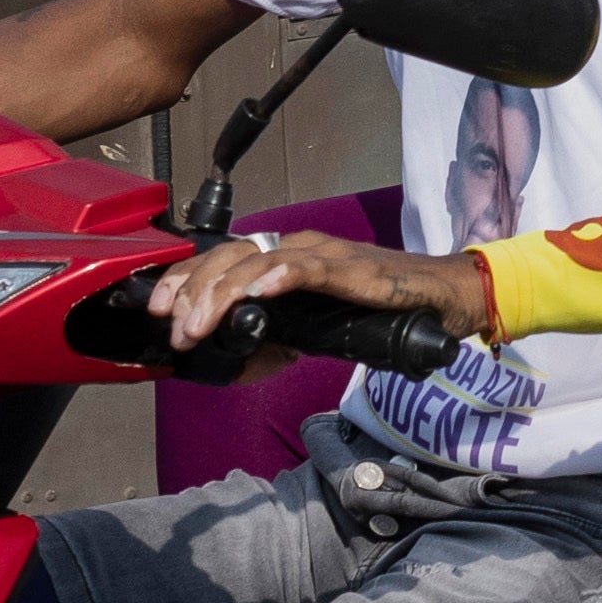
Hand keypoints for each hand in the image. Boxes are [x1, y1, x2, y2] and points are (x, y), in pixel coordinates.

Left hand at [149, 229, 488, 354]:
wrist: (442, 297)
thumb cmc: (384, 309)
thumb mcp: (320, 324)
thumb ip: (288, 332)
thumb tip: (255, 354)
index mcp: (287, 257)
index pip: (223, 259)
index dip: (186, 281)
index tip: (159, 310)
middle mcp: (299, 247)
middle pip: (228, 257)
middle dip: (192, 292)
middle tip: (175, 329)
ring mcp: (323, 254)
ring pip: (257, 261)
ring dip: (221, 294)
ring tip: (199, 325)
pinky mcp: (350, 268)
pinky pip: (306, 268)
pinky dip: (277, 278)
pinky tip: (257, 292)